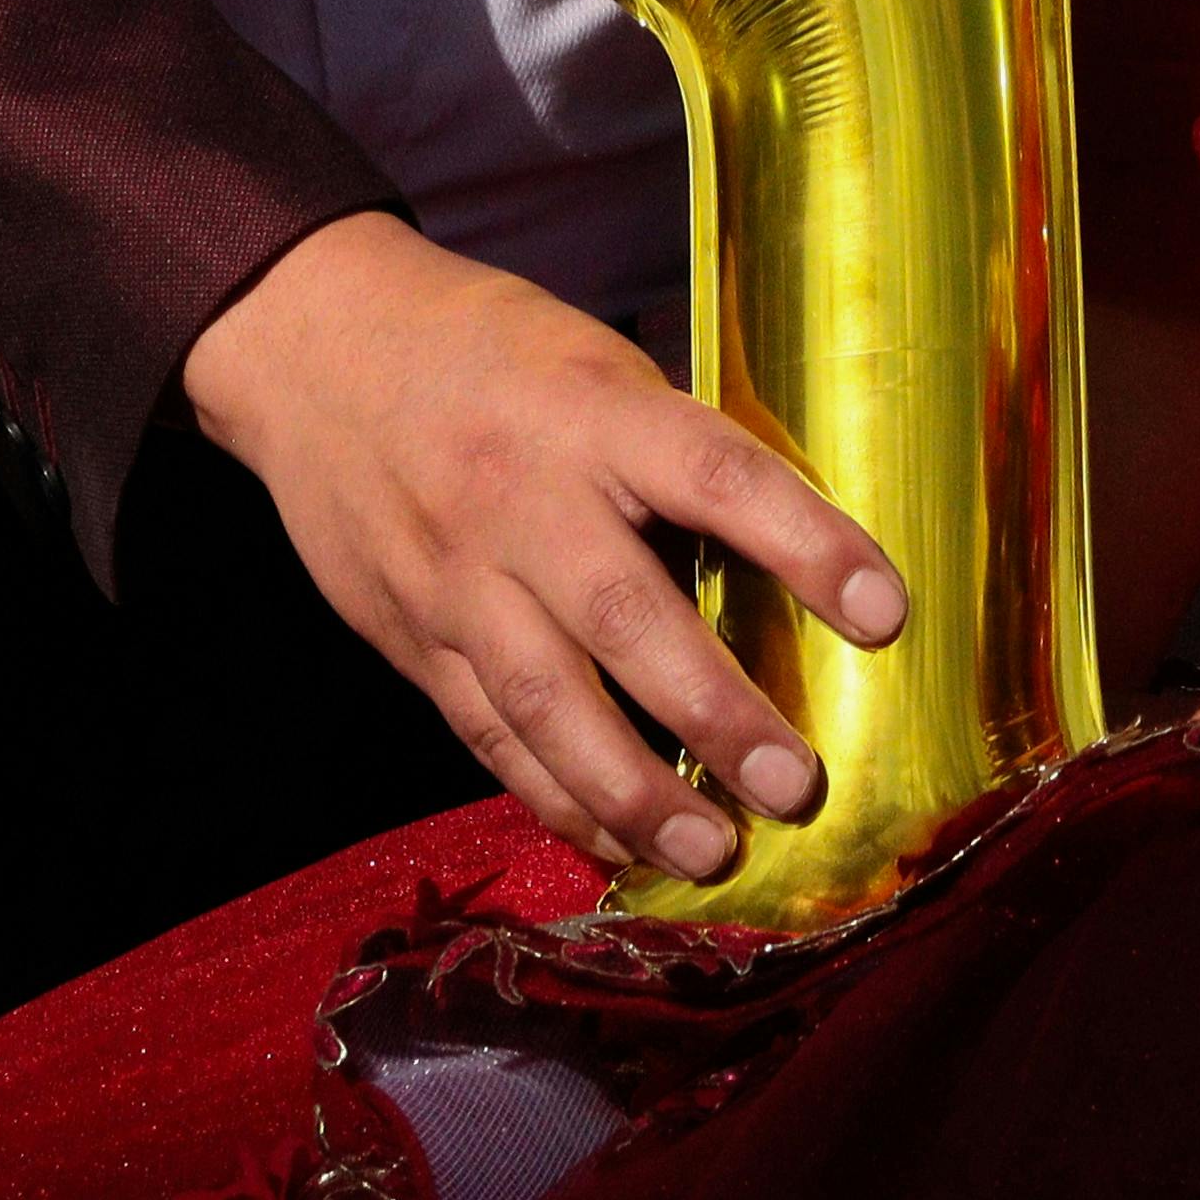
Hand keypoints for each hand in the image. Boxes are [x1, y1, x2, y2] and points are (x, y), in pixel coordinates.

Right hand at [179, 211, 907, 883]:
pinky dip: (556, 798)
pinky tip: (619, 844)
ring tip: (714, 851)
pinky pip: (489, 733)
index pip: (716, 475)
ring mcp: (456, 578)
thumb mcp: (591, 362)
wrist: (313, 348)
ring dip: (636, 793)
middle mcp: (521, 499)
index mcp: (591, 413)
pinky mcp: (410, 636)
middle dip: (718, 714)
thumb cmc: (489, 352)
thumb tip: (791, 543)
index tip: (886, 612)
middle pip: (628, 617)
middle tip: (798, 784)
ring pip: (548, 703)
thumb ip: (670, 449)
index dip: (806, 542)